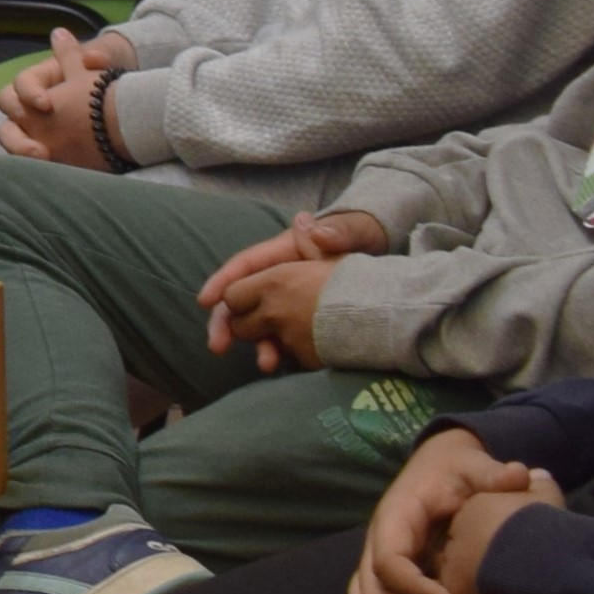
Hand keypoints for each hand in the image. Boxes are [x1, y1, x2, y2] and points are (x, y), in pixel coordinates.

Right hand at [0, 29, 137, 162]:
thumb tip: (92, 58)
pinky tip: (51, 170)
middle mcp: (31, 104)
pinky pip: (29, 157)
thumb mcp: (109, 62)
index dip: (28, 92)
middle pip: (8, 110)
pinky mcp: (45, 149)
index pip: (21, 83)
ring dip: (19, 148)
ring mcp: (35, 128)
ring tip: (41, 158)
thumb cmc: (110, 79)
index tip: (46, 104)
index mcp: (41, 80)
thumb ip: (99, 56)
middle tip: (38, 139)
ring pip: (11, 137)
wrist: (127, 108)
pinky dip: (35, 164)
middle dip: (17, 122)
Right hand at [196, 204, 383, 370]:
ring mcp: (291, 299)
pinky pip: (285, 335)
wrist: (389, 259)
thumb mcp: (355, 230)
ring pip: (263, 322)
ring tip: (265, 364)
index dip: (223, 282)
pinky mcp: (305, 318)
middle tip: (217, 345)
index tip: (205, 302)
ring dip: (258, 343)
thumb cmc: (364, 236)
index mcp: (285, 252)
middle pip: (244, 298)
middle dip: (228, 323)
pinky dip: (279, 350)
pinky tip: (282, 365)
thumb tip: (313, 228)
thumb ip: (338, 231)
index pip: (246, 265)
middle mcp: (281, 277)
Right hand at [357, 429, 544, 593]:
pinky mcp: (384, 573)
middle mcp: (379, 541)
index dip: (413, 588)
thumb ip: (493, 473)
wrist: (441, 467)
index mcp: (396, 517)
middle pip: (371, 592)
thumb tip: (519, 476)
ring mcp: (376, 558)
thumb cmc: (456, 471)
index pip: (387, 561)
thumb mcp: (473, 465)